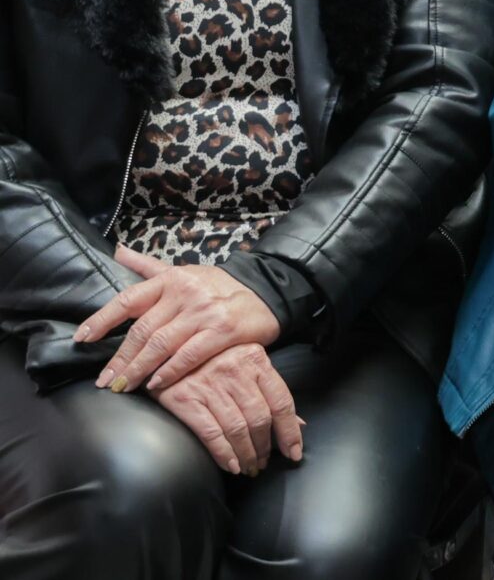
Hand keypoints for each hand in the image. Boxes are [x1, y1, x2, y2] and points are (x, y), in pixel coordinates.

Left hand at [77, 246, 280, 393]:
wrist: (268, 292)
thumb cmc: (219, 287)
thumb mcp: (184, 271)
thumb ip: (147, 266)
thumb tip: (117, 250)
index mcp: (172, 279)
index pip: (128, 299)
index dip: (102, 319)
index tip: (82, 338)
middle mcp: (186, 293)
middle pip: (142, 330)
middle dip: (120, 359)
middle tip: (105, 381)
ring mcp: (205, 312)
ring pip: (161, 345)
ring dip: (138, 370)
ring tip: (123, 386)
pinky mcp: (224, 330)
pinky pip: (189, 355)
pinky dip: (170, 371)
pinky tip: (157, 383)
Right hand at [150, 342, 299, 475]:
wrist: (163, 351)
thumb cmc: (211, 359)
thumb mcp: (245, 365)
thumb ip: (269, 391)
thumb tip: (299, 423)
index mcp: (255, 359)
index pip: (281, 401)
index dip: (290, 431)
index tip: (293, 452)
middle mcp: (235, 371)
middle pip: (260, 418)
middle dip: (264, 447)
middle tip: (262, 463)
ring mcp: (210, 385)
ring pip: (237, 428)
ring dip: (246, 454)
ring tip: (248, 467)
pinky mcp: (185, 399)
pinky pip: (211, 433)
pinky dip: (224, 453)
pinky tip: (230, 465)